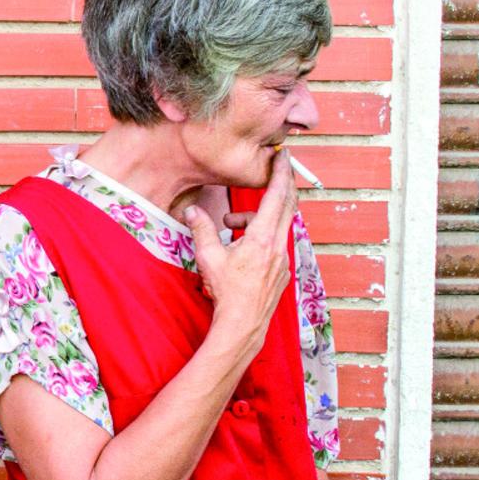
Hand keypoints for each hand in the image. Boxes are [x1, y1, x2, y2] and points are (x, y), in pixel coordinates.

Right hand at [182, 153, 296, 350]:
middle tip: (276, 168)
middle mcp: (278, 245)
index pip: (277, 196)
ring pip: (278, 225)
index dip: (281, 172)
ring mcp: (283, 259)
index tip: (284, 155)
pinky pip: (276, 242)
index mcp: (263, 237)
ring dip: (258, 217)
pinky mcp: (282, 271)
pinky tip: (242, 247)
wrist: (243, 324)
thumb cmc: (227, 292)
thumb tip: (191, 210)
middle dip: (281, 185)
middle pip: (287, 205)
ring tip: (230, 225)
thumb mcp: (208, 257)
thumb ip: (201, 229)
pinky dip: (262, 235)